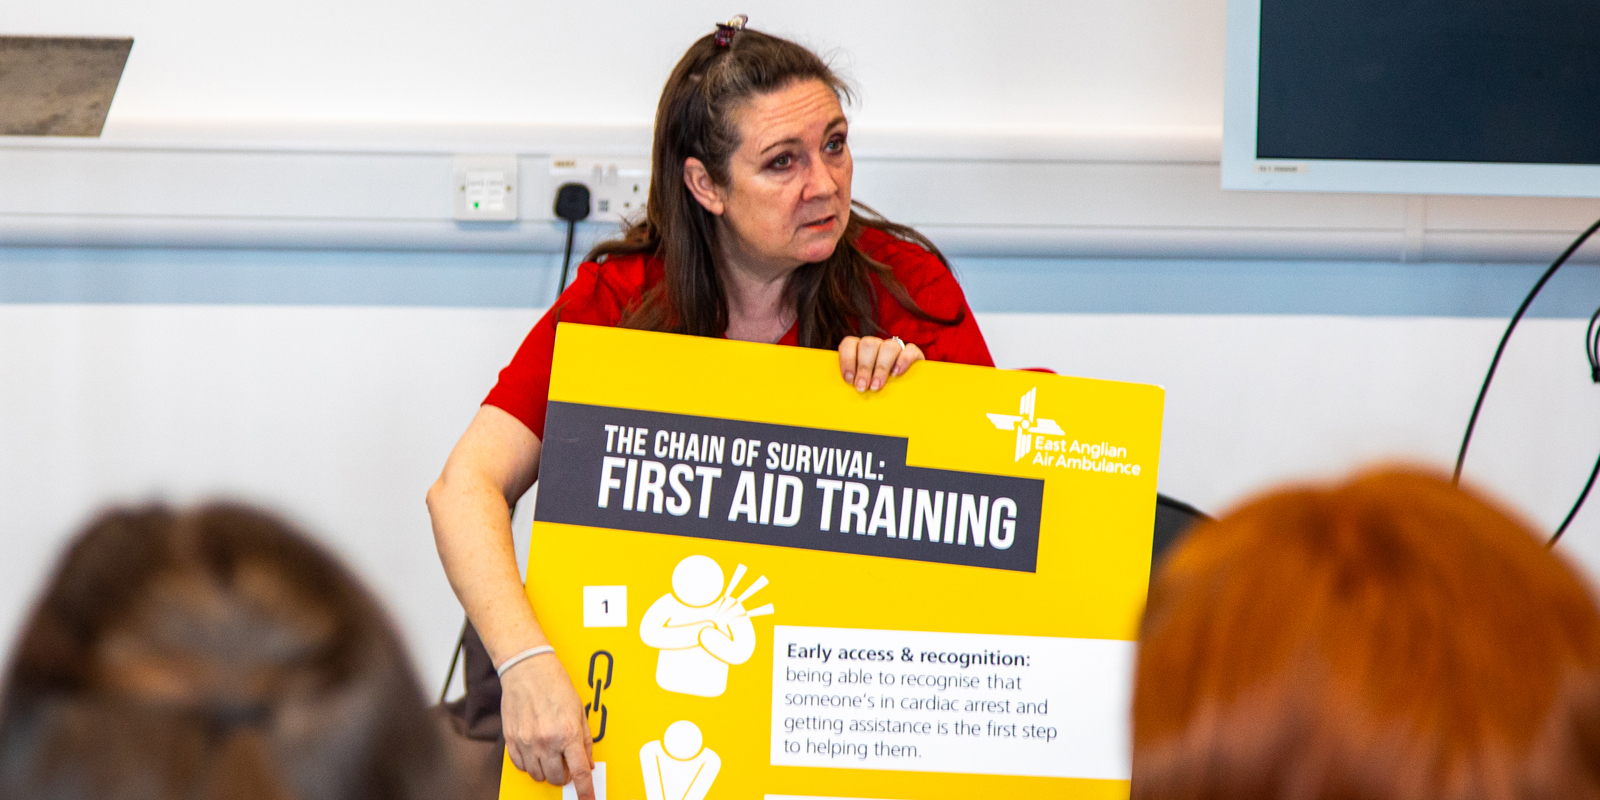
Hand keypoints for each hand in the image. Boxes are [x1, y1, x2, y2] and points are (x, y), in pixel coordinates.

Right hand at [501, 653, 594, 799]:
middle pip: (557, 778)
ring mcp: (527, 742)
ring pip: (538, 775)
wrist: (527, 669)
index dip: (586, 790)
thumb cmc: (555, 685)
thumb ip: (585, 740)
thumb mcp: (580, 711)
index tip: (588, 798)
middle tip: (566, 763)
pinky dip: (530, 764)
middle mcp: (547, 740)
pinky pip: (521, 766)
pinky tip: (535, 751)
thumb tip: (588, 762)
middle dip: (565, 776)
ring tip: (550, 754)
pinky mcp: (512, 740)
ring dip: (546, 771)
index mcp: (568, 733)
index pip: (579, 772)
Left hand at [839, 336, 923, 391]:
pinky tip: (896, 374)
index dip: (847, 359)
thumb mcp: (861, 385)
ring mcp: (894, 347)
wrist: (903, 395)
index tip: (849, 379)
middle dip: (864, 367)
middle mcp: (876, 345)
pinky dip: (903, 360)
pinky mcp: (913, 353)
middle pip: (868, 344)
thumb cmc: (872, 390)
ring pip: (888, 346)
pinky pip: (910, 349)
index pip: (850, 343)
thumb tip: (844, 395)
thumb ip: (853, 383)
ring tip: (877, 386)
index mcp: (859, 348)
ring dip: (881, 367)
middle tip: (862, 387)